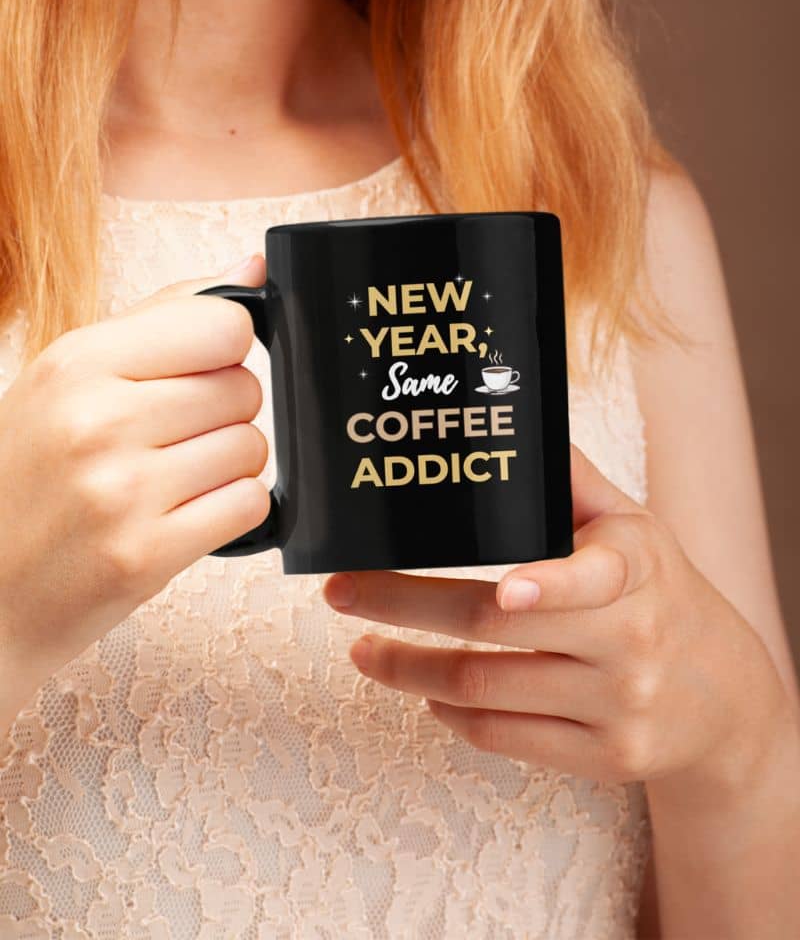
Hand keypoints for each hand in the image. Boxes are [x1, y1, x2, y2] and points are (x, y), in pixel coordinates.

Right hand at [0, 253, 269, 733]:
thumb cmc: (33, 471)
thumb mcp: (70, 376)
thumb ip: (166, 315)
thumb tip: (254, 267)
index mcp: (78, 362)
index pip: (224, 325)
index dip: (225, 347)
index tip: (199, 368)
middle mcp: (98, 422)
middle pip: (244, 388)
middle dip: (224, 411)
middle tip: (174, 434)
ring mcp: (122, 493)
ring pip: (252, 448)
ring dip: (229, 464)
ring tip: (173, 477)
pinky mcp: (147, 556)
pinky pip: (249, 505)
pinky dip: (231, 510)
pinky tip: (185, 512)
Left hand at [323, 443, 787, 790]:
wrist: (720, 690)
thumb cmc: (654, 587)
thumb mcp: (631, 525)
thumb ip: (571, 480)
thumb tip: (508, 420)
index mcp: (635, 567)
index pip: (593, 576)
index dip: (549, 584)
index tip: (506, 586)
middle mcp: (630, 639)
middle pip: (497, 629)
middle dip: (404, 609)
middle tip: (341, 593)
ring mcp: (619, 706)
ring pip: (487, 692)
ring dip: (408, 669)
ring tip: (364, 651)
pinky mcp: (607, 758)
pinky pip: (506, 740)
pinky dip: (451, 715)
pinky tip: (425, 692)